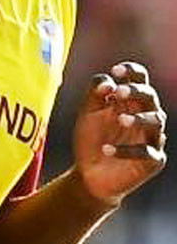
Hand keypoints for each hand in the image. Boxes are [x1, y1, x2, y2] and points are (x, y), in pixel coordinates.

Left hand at [72, 61, 166, 206]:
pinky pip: (147, 153)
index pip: (139, 79)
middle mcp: (145, 116)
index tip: (116, 70)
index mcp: (130, 101)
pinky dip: (127, 150)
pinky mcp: (152, 161)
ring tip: (120, 119)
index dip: (132, 72)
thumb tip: (110, 82)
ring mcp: (151, 138)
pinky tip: (106, 149)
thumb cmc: (91, 138)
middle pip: (151, 97)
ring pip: (157, 121)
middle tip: (119, 92)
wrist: (88, 174)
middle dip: (137, 91)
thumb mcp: (87, 114)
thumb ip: (95, 94)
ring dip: (139, 118)